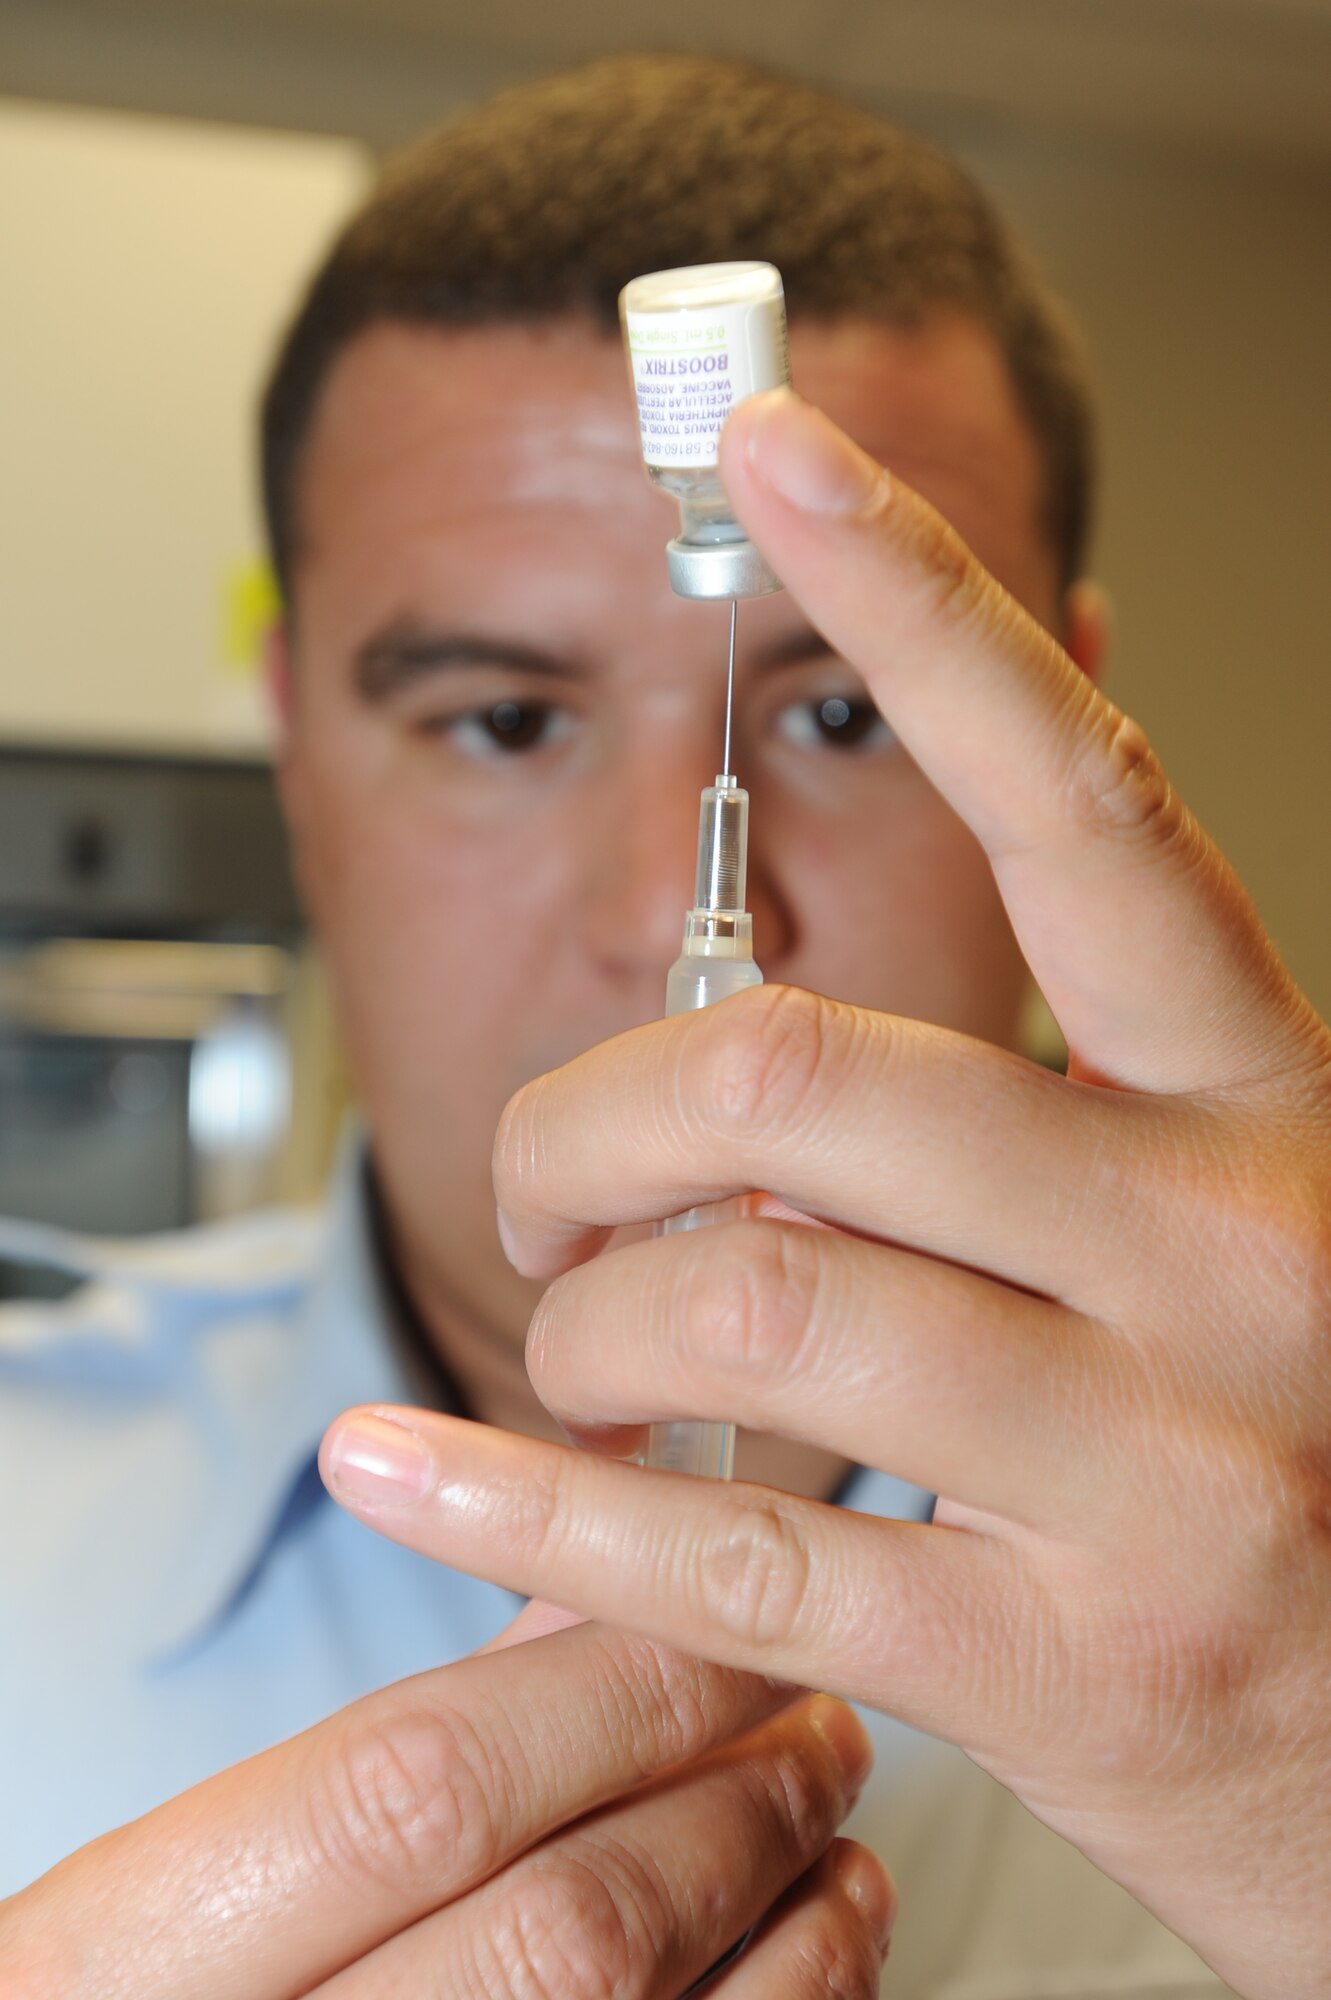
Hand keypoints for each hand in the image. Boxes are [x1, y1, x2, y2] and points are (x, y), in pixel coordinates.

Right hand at [2, 1589, 891, 1996]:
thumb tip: (601, 1594)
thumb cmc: (181, 1995)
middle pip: (572, 1925)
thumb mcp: (211, 1875)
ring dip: (788, 1907)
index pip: (421, 1784)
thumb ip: (406, 1742)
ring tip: (828, 1808)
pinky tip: (817, 1939)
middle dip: (727, 1794)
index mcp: (142, 1959)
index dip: (604, 1684)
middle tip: (811, 1703)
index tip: (719, 1610)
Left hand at [323, 390, 1330, 1998]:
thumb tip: (767, 1044)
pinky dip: (526, 1514)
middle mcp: (1233, 1249)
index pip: (1087, 802)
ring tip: (570, 1340)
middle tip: (550, 1174)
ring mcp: (1163, 1466)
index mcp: (1273, 1104)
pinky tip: (420, 1478)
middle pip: (803, 1076)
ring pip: (743, 1300)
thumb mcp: (1225, 1227)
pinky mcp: (1065, 1664)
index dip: (921, 600)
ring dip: (579, 1315)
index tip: (771, 442)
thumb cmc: (1301, 1459)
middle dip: (589, 1115)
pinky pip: (723, 1555)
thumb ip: (1040, 1107)